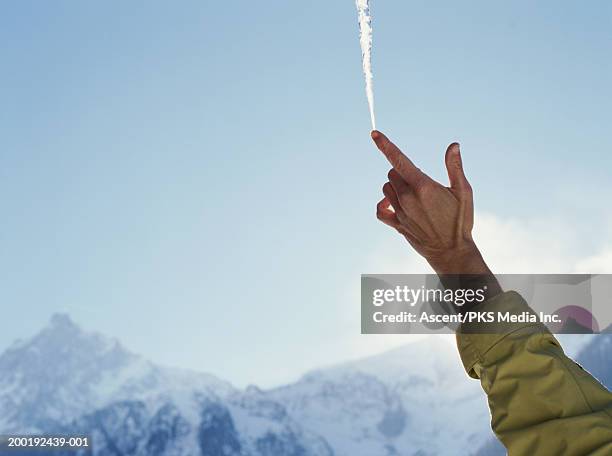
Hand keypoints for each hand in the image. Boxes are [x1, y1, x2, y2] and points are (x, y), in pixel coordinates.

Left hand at [371, 130, 491, 275]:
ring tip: (414, 195)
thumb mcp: (464, 192)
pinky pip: (380, 210)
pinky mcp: (396, 224)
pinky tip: (394, 204)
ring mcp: (400, 212)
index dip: (385, 145)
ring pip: (386, 188)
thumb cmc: (460, 220)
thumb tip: (453, 145)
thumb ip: (455, 167)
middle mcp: (408, 198)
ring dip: (396, 187)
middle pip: (392, 172)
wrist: (452, 251)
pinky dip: (384, 204)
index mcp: (423, 186)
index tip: (374, 133)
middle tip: (422, 183)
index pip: (398, 160)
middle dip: (404, 172)